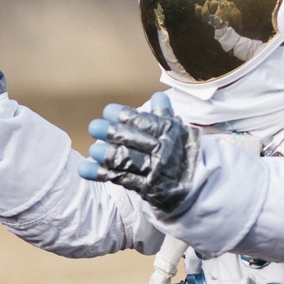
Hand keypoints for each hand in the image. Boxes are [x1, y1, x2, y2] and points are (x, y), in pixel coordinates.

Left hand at [79, 92, 199, 213]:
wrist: (198, 184)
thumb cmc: (183, 152)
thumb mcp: (178, 131)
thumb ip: (165, 115)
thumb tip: (158, 96)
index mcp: (167, 133)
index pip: (145, 122)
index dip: (126, 116)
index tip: (109, 111)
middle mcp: (161, 151)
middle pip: (133, 141)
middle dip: (112, 133)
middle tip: (94, 127)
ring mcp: (153, 170)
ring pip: (126, 160)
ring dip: (107, 155)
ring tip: (93, 149)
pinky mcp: (145, 187)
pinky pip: (121, 178)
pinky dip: (101, 173)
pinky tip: (85, 168)